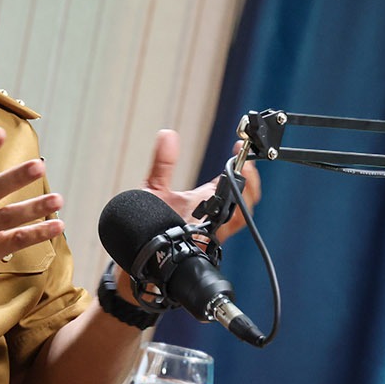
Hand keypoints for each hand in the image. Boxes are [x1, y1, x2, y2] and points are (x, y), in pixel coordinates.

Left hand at [143, 129, 261, 243]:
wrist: (134, 248)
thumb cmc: (145, 222)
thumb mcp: (154, 187)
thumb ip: (163, 163)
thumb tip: (167, 135)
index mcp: (206, 201)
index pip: (235, 183)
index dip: (243, 166)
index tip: (241, 147)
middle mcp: (212, 216)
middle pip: (245, 202)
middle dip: (250, 182)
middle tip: (246, 164)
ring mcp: (210, 231)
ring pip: (240, 217)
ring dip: (243, 197)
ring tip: (241, 179)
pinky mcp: (203, 243)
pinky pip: (223, 232)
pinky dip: (228, 218)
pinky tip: (223, 204)